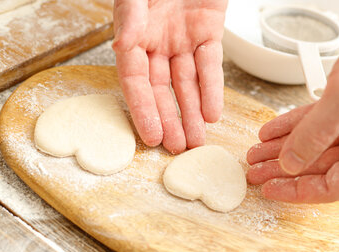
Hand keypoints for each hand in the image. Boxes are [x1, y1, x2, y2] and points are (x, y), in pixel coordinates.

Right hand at [112, 0, 227, 153]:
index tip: (152, 136)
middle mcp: (156, 41)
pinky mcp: (208, 31)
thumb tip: (124, 47)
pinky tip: (213, 113)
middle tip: (178, 148)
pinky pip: (210, 65)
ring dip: (193, 112)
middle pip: (163, 89)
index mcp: (133, 33)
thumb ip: (130, 16)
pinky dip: (212, 88)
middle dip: (170, 119)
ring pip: (188, 83)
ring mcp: (182, 38)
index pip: (136, 80)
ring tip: (197, 140)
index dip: (143, 109)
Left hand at [247, 3, 338, 202]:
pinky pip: (319, 123)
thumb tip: (291, 163)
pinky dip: (295, 126)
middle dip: (284, 170)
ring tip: (257, 152)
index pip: (333, 186)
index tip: (271, 189)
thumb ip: (317, 133)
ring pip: (316, 145)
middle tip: (255, 172)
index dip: (299, 192)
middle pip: (319, 168)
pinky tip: (273, 130)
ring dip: (284, 148)